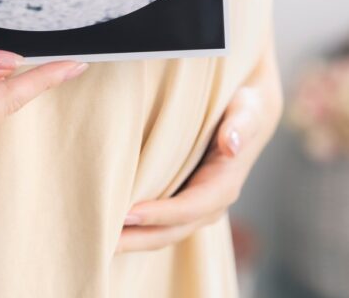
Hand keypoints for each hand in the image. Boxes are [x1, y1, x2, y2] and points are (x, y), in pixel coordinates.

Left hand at [116, 51, 282, 252]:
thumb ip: (241, 124)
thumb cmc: (244, 107)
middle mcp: (212, 204)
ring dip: (134, 240)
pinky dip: (138, 229)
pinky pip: (160, 222)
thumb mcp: (247, 109)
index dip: (161, 214)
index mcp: (225, 184)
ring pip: (164, 232)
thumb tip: (231, 143)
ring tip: (100, 241)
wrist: (248, 114)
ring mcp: (197, 207)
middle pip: (173, 231)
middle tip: (103, 241)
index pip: (190, 207)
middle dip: (139, 238)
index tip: (128, 214)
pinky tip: (111, 227)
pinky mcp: (184, 202)